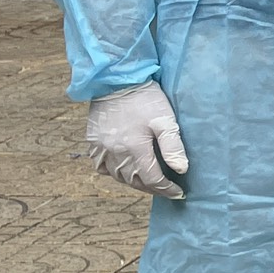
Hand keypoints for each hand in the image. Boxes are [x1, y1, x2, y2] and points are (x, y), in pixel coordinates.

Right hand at [86, 80, 188, 198]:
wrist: (116, 80)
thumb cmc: (145, 98)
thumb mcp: (165, 120)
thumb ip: (173, 146)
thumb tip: (181, 170)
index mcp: (134, 147)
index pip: (152, 179)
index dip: (166, 189)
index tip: (178, 192)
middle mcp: (115, 151)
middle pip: (134, 181)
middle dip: (152, 188)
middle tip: (165, 189)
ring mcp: (101, 147)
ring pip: (117, 176)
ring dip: (133, 182)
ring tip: (148, 182)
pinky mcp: (92, 141)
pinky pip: (100, 166)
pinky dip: (113, 173)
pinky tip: (124, 170)